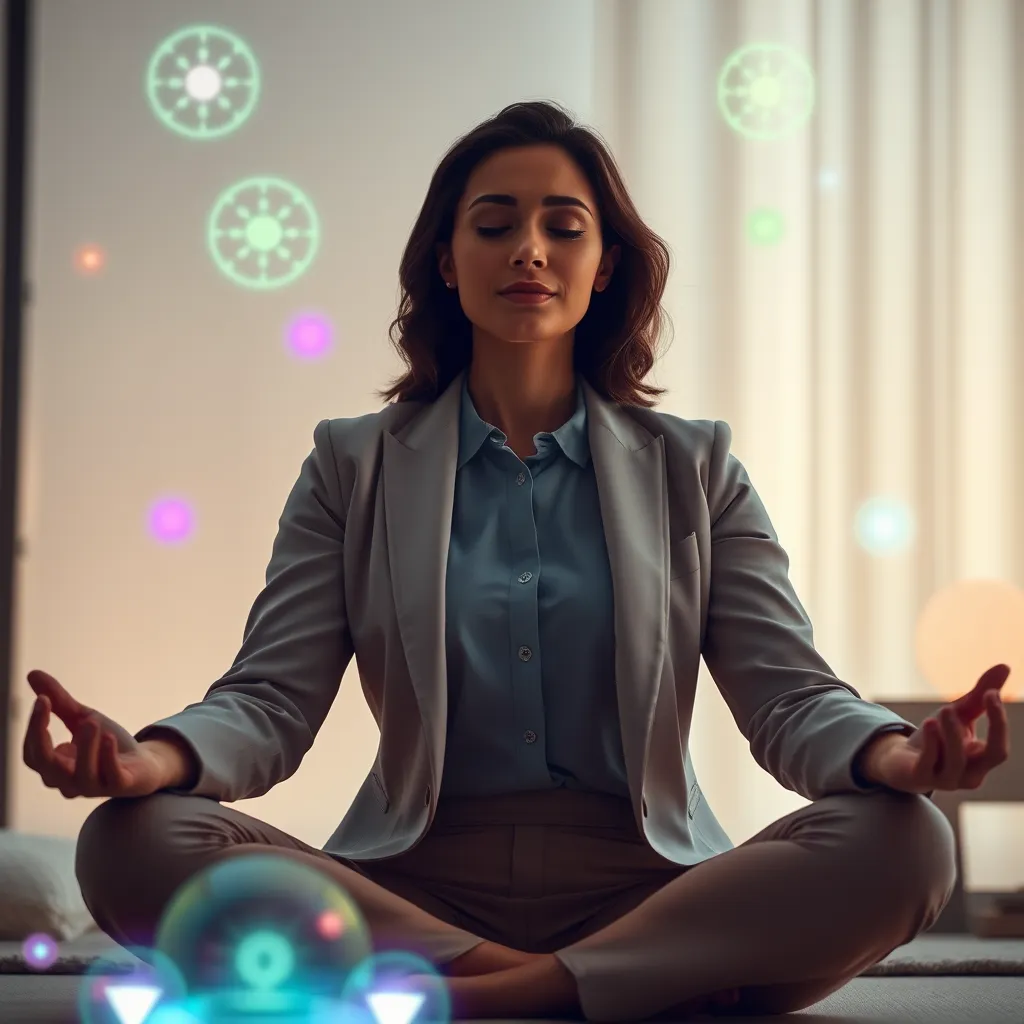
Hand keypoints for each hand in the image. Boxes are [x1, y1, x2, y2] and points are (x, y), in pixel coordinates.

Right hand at [22, 669, 166, 798]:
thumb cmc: (107, 743)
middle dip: (43, 737)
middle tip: (50, 704)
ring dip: (85, 747)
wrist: (144, 764)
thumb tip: (32, 673)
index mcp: (56, 768)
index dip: (34, 728)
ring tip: (91, 721)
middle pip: (46, 766)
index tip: (42, 699)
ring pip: (81, 775)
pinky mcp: (120, 785)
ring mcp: (95, 787)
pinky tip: (109, 736)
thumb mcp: (83, 718)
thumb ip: (59, 702)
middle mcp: (69, 782)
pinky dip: (108, 757)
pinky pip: (111, 777)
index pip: (33, 754)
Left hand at [867, 664, 1011, 794]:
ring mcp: (946, 780)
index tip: (991, 692)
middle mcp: (970, 775)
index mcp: (982, 761)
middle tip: (983, 696)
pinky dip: (931, 743)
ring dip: (952, 733)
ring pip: (957, 761)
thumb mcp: (957, 714)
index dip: (1000, 720)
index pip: (1001, 747)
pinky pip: (929, 763)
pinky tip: (929, 723)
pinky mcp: (920, 778)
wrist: (900, 762)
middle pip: (992, 755)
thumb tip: (1005, 666)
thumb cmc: (935, 739)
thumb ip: (979, 696)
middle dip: (991, 727)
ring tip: (945, 709)